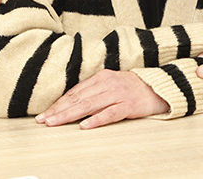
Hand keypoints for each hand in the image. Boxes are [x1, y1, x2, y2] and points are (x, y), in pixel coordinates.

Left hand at [35, 70, 168, 128]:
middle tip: (44, 120)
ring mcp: (118, 94)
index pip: (75, 92)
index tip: (44, 114)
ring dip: (70, 115)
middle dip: (59, 110)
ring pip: (89, 105)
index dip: (58, 103)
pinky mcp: (128, 105)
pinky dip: (96, 120)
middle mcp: (107, 84)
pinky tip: (84, 125)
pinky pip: (110, 113)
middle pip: (78, 98)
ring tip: (56, 122)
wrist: (158, 87)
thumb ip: (92, 91)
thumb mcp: (110, 84)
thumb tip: (69, 103)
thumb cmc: (131, 88)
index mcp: (101, 77)